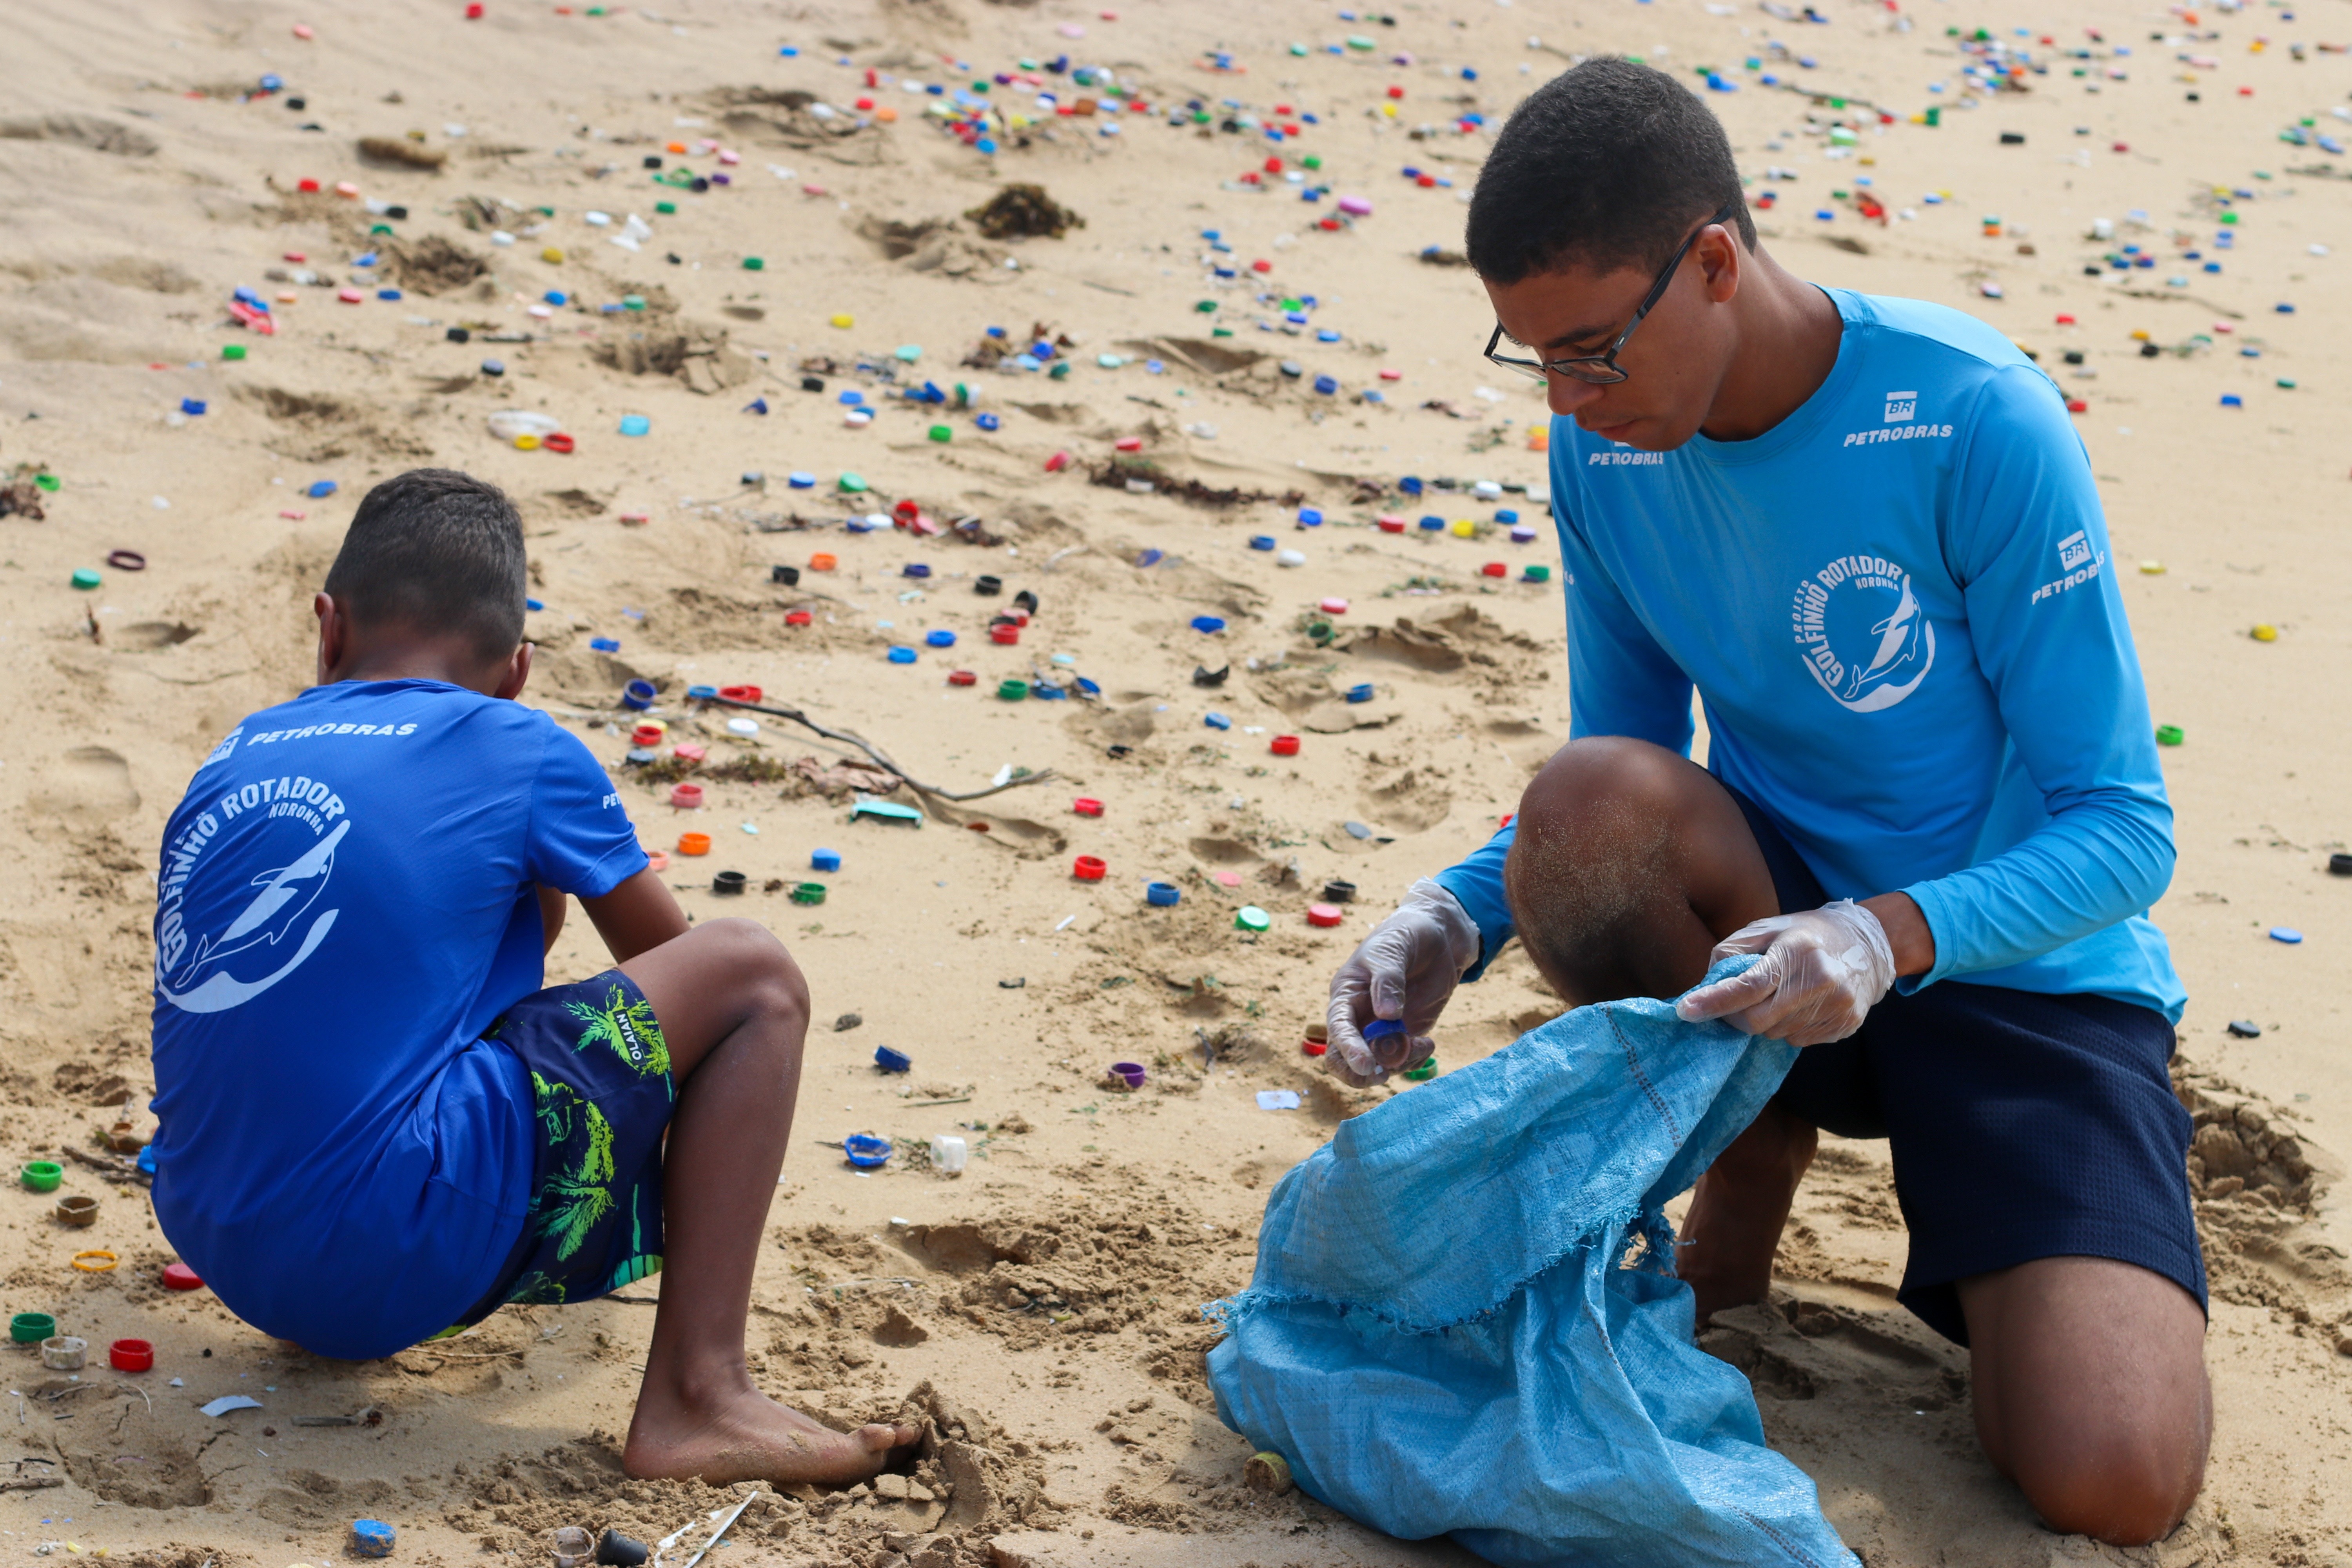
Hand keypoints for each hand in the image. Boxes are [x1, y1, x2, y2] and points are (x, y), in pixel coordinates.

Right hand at [1325, 880, 1481, 1086]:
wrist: (1436, 937)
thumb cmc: (1404, 936)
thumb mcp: (1392, 950)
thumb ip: (1388, 981)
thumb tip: (1386, 1014)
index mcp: (1346, 994)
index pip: (1338, 1027)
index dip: (1348, 1048)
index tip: (1366, 1064)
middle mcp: (1358, 1016)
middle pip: (1343, 1058)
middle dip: (1360, 1072)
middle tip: (1384, 1074)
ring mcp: (1381, 1029)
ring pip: (1376, 1064)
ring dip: (1396, 1064)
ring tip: (1421, 1045)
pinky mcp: (1404, 1035)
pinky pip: (1401, 1060)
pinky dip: (1414, 1060)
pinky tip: (1428, 1044)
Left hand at [1674, 898, 1895, 1046]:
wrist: (1868, 944)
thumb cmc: (1805, 934)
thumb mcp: (1767, 928)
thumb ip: (1732, 952)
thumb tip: (1706, 985)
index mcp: (1798, 950)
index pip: (1749, 985)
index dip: (1714, 1002)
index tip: (1685, 1010)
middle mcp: (1821, 980)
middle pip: (1758, 1021)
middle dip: (1736, 1018)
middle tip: (1733, 1004)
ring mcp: (1837, 1006)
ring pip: (1775, 1034)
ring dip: (1765, 1021)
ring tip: (1779, 995)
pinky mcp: (1846, 1025)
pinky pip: (1798, 1040)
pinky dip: (1787, 1028)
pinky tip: (1800, 1005)